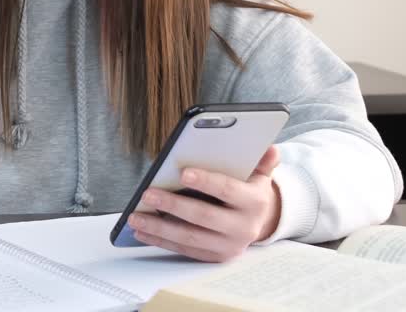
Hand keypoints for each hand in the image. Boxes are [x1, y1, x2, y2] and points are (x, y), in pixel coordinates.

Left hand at [127, 145, 281, 261]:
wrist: (261, 221)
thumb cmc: (251, 191)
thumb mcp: (260, 173)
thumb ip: (263, 160)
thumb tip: (269, 148)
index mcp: (254, 202)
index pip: (228, 190)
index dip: (206, 181)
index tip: (183, 173)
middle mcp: (243, 228)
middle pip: (204, 217)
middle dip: (173, 206)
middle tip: (148, 194)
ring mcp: (229, 246)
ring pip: (190, 238)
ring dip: (160, 228)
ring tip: (136, 216)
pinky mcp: (215, 257)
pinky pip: (185, 250)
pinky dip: (161, 241)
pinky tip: (142, 231)